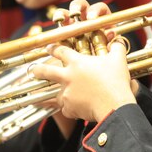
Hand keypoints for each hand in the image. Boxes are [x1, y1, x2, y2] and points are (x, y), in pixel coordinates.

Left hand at [31, 0, 136, 121]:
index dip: (54, 48)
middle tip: (33, 71)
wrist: (114, 104)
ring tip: (60, 97)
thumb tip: (118, 42)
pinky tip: (78, 110)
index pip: (61, 51)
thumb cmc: (116, 81)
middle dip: (37, 70)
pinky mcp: (68, 108)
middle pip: (46, 71)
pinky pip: (67, 109)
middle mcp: (68, 76)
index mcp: (77, 62)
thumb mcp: (118, 60)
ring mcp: (66, 93)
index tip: (48, 48)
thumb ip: (116, 48)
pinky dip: (71, 109)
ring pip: (57, 94)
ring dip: (59, 95)